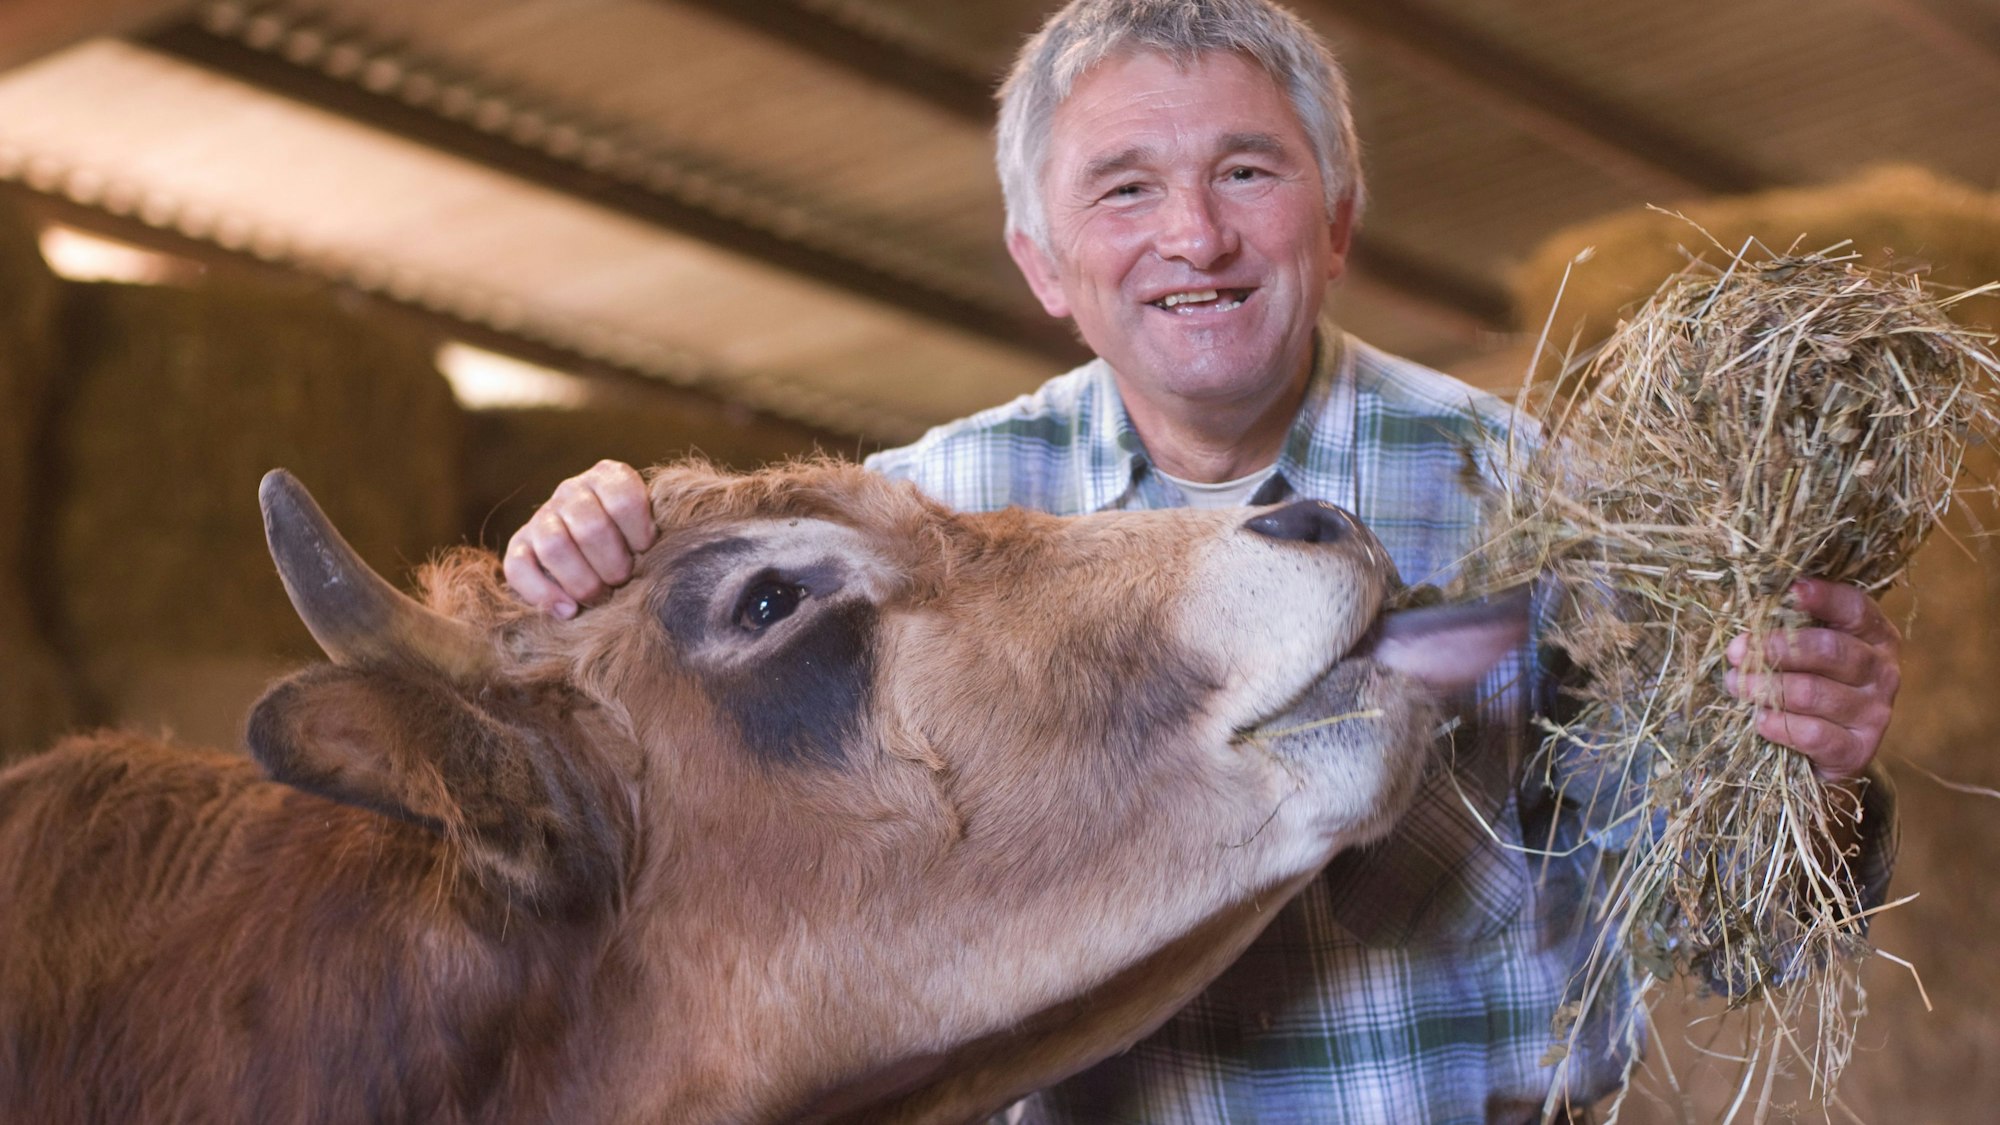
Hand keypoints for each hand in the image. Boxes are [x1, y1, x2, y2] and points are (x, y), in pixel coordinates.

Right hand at [503, 460, 655, 617]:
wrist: (597, 554)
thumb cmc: (634, 545)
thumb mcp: (651, 530)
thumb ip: (658, 537)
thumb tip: (664, 563)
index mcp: (609, 478)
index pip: (624, 499)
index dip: (639, 534)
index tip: (646, 552)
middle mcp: (572, 490)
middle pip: (589, 527)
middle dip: (612, 565)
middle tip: (622, 582)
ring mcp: (542, 516)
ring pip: (554, 546)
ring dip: (582, 581)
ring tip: (599, 598)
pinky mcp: (519, 545)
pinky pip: (518, 567)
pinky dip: (544, 594)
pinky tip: (569, 610)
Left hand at [1724, 578, 1901, 780]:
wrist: (1828, 752)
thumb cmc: (1811, 684)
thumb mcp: (1808, 651)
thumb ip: (1792, 628)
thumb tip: (1750, 610)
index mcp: (1875, 636)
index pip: (1855, 609)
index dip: (1825, 598)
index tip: (1792, 590)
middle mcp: (1882, 671)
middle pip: (1830, 650)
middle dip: (1776, 648)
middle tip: (1737, 652)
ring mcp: (1875, 712)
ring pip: (1813, 692)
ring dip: (1766, 687)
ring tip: (1736, 685)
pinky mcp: (1859, 750)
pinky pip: (1813, 734)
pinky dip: (1779, 725)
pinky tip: (1759, 720)